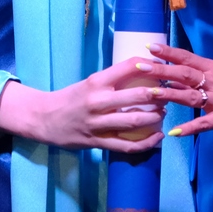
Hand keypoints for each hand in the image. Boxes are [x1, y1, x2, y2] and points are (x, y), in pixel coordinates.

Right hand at [0, 57, 196, 150]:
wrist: (43, 118)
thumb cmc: (70, 97)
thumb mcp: (89, 82)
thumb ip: (112, 80)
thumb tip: (143, 71)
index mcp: (96, 82)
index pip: (128, 67)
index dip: (149, 66)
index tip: (162, 67)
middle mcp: (98, 101)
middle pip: (138, 96)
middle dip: (159, 95)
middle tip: (169, 94)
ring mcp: (98, 123)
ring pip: (135, 121)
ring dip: (155, 117)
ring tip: (163, 113)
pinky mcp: (98, 142)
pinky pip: (127, 145)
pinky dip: (146, 143)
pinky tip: (157, 137)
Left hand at [147, 44, 212, 135]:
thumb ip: (209, 76)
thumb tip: (186, 76)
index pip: (188, 57)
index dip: (168, 52)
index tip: (148, 46)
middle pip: (183, 73)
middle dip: (160, 70)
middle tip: (138, 66)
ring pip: (190, 96)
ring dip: (168, 95)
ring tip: (148, 94)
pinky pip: (206, 123)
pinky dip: (190, 127)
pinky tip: (174, 131)